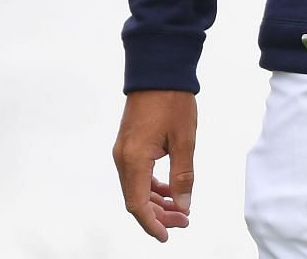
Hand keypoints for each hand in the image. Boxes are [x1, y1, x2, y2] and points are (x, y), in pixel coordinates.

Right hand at [113, 90, 195, 241]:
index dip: (152, 224)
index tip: (167, 236)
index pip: (137, 204)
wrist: (157, 70)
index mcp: (134, 159)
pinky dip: (151, 186)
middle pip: (135, 199)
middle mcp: (123, 157)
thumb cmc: (172, 102)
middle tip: (184, 220)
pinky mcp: (128, 143)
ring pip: (135, 187)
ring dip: (155, 202)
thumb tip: (182, 206)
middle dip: (158, 215)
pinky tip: (169, 189)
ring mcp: (123, 150)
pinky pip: (136, 174)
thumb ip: (183, 177)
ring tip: (180, 208)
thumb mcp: (184, 141)